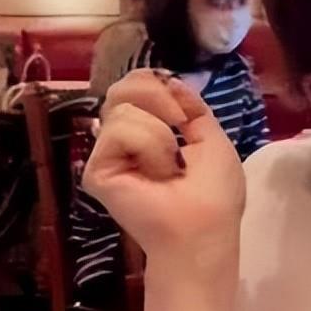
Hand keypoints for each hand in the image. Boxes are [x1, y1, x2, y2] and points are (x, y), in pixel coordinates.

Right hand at [82, 69, 244, 259]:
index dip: (159, 84)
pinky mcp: (96, 169)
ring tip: (171, 168)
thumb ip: (193, 108)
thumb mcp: (214, 140)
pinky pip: (119, 130)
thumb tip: (170, 80)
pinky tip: (156, 173)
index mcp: (152, 132)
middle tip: (179, 124)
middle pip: (123, 88)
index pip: (139, 87)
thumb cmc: (215, 193)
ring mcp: (108, 154)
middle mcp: (125, 140)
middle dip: (158, 98)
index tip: (183, 109)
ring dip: (161, 136)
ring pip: (124, 107)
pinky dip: (149, 146)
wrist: (202, 230)